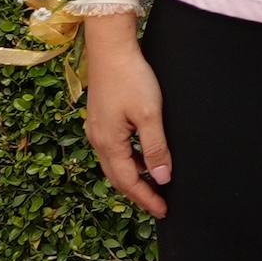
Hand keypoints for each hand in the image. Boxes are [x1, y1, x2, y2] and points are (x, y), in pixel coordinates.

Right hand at [83, 26, 170, 216]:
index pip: (129, 182)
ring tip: (155, 185)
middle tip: (159, 204)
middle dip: (138, 193)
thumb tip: (161, 177)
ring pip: (116, 163)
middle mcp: (98, 140)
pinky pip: (115, 149)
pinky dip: (130, 159)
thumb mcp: (149, 115)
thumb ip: (155, 147)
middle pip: (119, 177)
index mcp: (109, 143)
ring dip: (134, 176)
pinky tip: (144, 156)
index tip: (163, 211)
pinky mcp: (101, 119)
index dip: (146, 198)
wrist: (111, 49)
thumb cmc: (131, 78)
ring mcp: (97, 129)